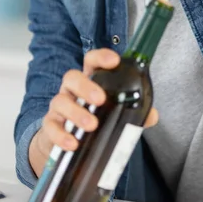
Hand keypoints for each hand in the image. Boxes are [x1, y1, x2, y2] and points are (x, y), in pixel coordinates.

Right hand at [34, 49, 158, 156]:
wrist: (67, 142)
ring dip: (76, 113)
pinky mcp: (50, 126)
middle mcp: (72, 90)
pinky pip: (51, 127)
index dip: (101, 57)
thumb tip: (152, 115)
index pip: (92, 61)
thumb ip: (135, 113)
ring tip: (92, 125)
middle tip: (100, 99)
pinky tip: (72, 143)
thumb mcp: (116, 113)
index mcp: (90, 81)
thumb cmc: (95, 118)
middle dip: (86, 86)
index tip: (114, 61)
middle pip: (72, 77)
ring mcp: (59, 107)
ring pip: (60, 101)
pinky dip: (61, 135)